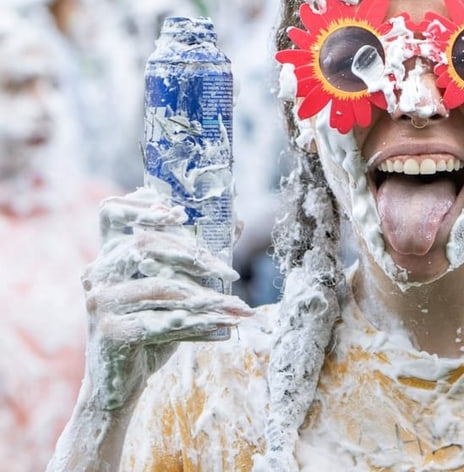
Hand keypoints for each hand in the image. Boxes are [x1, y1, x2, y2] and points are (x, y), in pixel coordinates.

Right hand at [83, 187, 251, 409]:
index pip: (111, 214)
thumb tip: (236, 221)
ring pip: (163, 287)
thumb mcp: (175, 290)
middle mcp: (97, 274)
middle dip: (195, 257)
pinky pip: (163, 321)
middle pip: (146, 246)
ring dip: (207, 298)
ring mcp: (100, 302)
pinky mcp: (110, 330)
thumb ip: (197, 258)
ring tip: (238, 307)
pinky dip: (199, 325)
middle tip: (231, 274)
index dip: (140, 206)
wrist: (119, 384)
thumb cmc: (151, 329)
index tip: (179, 214)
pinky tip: (223, 329)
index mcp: (108, 257)